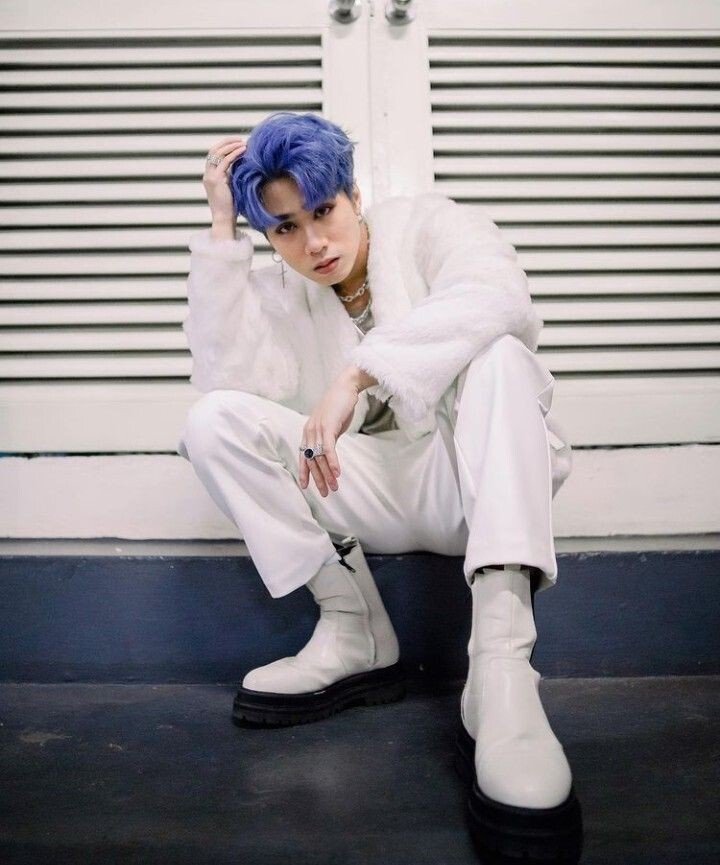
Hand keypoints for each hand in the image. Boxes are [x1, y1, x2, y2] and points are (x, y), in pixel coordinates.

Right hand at [202, 136, 246, 223]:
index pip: (213, 155)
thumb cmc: (230, 208)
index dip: (224, 146)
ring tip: (243, 144)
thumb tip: (242, 166)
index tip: (237, 143)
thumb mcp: (231, 188)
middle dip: (227, 142)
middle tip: (240, 139)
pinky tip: (243, 151)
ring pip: (218, 153)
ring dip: (231, 146)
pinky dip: (234, 153)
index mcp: (209, 176)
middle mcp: (207, 175)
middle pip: (213, 150)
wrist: (224, 220)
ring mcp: (210, 177)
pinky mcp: (216, 180)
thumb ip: (232, 177)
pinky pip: (225, 161)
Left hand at [299, 376, 359, 496]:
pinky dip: (332, 462)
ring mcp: (318, 428)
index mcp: (309, 431)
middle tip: (325, 493)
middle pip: (311, 460)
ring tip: (334, 488)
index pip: (304, 456)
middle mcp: (310, 431)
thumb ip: (328, 439)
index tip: (306, 487)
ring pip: (320, 457)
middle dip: (318, 479)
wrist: (346, 387)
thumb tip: (329, 453)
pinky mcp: (328, 426)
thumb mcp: (332, 425)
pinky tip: (337, 473)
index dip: (304, 472)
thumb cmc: (339, 405)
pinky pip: (328, 448)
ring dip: (327, 474)